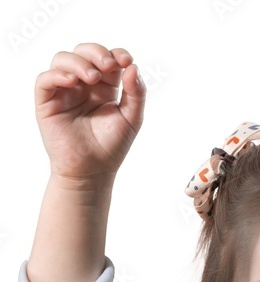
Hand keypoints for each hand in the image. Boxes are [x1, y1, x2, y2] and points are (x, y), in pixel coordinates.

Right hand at [35, 43, 145, 183]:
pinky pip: (45, 79)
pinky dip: (57, 74)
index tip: (126, 60)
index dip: (115, 54)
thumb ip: (136, 94)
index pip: (107, 59)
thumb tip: (133, 66)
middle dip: (96, 53)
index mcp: (104, 87)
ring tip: (92, 78)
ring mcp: (64, 91)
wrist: (92, 172)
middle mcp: (83, 85)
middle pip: (84, 52)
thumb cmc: (111, 147)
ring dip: (78, 62)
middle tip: (108, 66)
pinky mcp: (47, 102)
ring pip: (63, 59)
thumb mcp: (131, 119)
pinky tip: (72, 82)